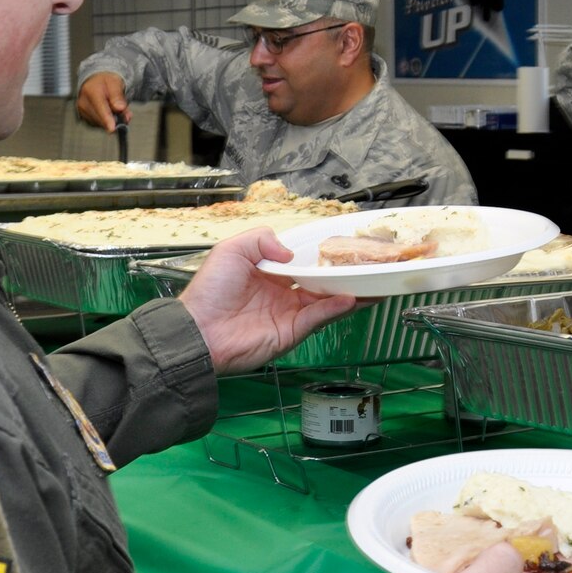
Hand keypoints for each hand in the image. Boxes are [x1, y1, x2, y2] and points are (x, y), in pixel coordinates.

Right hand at [75, 73, 129, 130]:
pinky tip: (109, 112)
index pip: (100, 108)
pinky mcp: (84, 119)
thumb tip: (119, 108)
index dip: (107, 119)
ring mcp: (82, 112)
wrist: (96, 82)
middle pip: (101, 118)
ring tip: (116, 107)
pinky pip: (99, 125)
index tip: (112, 129)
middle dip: (116, 118)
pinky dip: (107, 121)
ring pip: (101, 123)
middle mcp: (83, 103)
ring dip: (112, 120)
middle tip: (125, 110)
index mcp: (91, 91)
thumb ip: (118, 95)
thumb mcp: (116, 83)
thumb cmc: (106, 82)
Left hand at [179, 229, 356, 374]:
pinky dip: (335, 308)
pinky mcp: (291, 332)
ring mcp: (289, 313)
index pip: (303, 262)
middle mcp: (282, 293)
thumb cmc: (208, 293)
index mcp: (269, 273)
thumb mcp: (231, 250)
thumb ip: (261, 240)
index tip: (342, 245)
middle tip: (366, 262)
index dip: (321, 255)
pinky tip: (349, 298)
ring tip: (372, 280)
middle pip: (321, 281)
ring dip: (349, 291)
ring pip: (326, 300)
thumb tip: (291, 252)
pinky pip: (318, 317)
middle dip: (343, 273)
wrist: (199, 330)